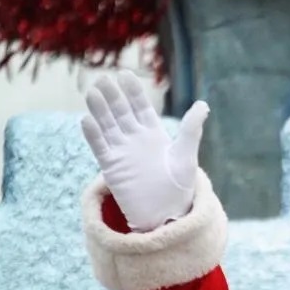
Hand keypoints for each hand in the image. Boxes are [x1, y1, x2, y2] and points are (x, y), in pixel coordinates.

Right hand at [81, 71, 209, 231]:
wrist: (166, 214)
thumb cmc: (180, 187)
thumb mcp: (186, 155)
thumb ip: (190, 129)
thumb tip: (203, 104)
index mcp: (154, 134)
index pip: (141, 107)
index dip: (133, 91)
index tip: (126, 74)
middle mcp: (135, 139)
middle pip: (121, 112)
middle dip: (113, 96)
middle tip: (104, 78)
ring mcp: (122, 152)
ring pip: (107, 126)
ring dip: (99, 110)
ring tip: (92, 93)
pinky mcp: (112, 167)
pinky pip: (100, 147)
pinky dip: (93, 135)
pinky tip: (86, 120)